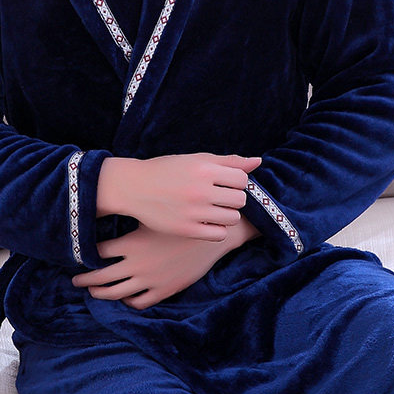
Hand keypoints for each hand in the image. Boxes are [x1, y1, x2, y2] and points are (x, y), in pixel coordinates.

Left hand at [72, 219, 257, 309]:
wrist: (212, 235)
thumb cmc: (182, 217)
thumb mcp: (155, 213)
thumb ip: (135, 208)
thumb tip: (114, 197)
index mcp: (131, 243)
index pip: (99, 252)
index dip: (87, 254)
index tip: (79, 254)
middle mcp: (136, 265)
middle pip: (101, 277)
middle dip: (85, 280)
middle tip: (74, 280)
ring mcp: (149, 280)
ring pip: (116, 294)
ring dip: (101, 293)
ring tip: (92, 291)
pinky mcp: (163, 290)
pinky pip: (139, 302)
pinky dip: (128, 301)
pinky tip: (124, 297)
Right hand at [97, 153, 261, 241]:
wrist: (134, 187)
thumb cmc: (167, 170)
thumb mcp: (195, 160)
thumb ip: (228, 161)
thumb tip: (258, 161)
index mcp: (204, 169)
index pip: (242, 180)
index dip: (237, 182)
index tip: (226, 183)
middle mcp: (200, 190)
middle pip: (240, 200)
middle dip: (233, 198)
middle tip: (219, 197)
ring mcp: (194, 212)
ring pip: (232, 218)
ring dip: (227, 214)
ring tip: (213, 209)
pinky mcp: (187, 230)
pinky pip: (219, 234)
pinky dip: (216, 229)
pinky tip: (206, 221)